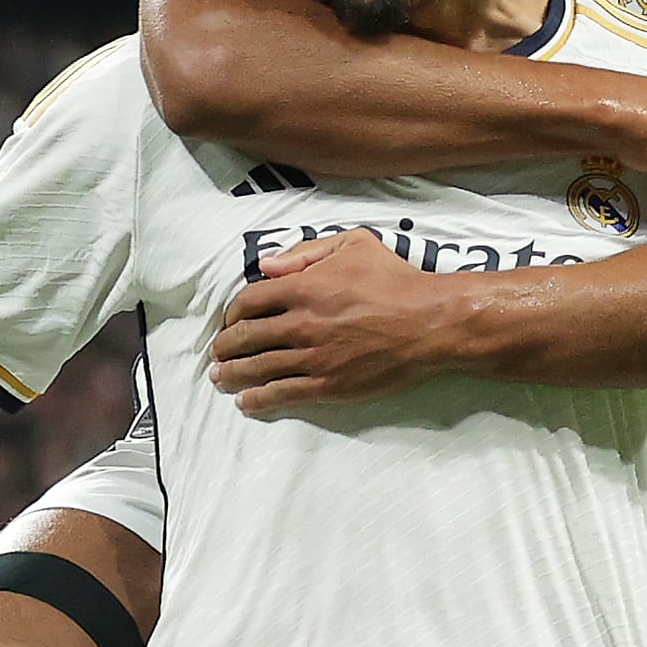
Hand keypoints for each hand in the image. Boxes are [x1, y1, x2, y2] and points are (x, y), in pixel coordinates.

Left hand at [207, 230, 454, 413]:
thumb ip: (306, 251)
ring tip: (221, 379)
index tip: (229, 321)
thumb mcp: (354, 244)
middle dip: (225, 347)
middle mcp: (299, 323)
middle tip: (218, 354)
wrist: (428, 322)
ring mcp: (311, 356)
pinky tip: (246, 402)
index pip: (249, 301)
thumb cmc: (396, 280)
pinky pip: (282, 393)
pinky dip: (258, 399)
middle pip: (245, 337)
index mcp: (302, 287)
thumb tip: (267, 266)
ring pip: (257, 367)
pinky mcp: (327, 383)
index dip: (232, 313)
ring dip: (233, 374)